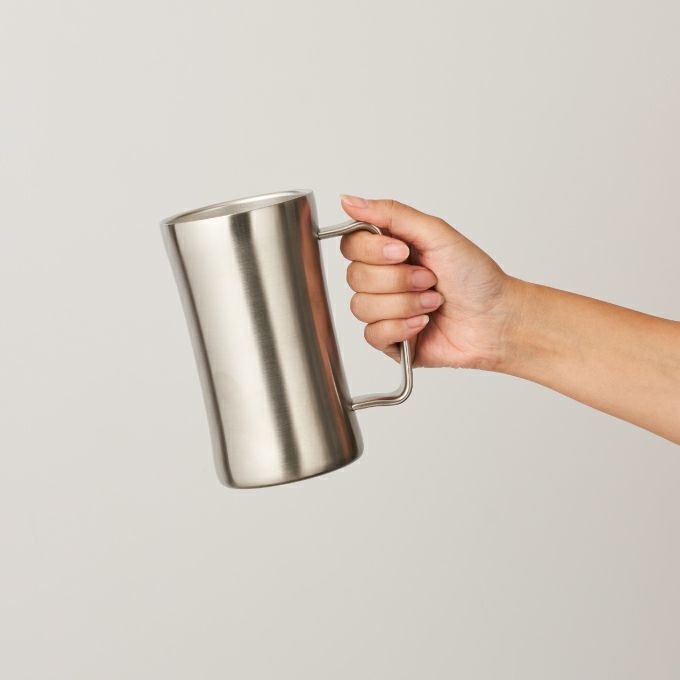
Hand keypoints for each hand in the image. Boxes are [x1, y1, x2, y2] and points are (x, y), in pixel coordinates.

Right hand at [340, 195, 520, 368]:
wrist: (497, 320)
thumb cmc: (475, 277)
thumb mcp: (435, 233)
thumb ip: (390, 214)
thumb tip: (348, 201)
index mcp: (389, 251)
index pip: (351, 245)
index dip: (371, 250)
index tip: (403, 252)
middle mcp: (382, 279)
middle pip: (354, 277)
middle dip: (398, 280)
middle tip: (429, 279)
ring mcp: (384, 311)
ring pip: (361, 307)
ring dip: (404, 304)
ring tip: (432, 302)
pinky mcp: (389, 340)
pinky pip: (373, 334)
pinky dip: (402, 327)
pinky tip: (424, 323)